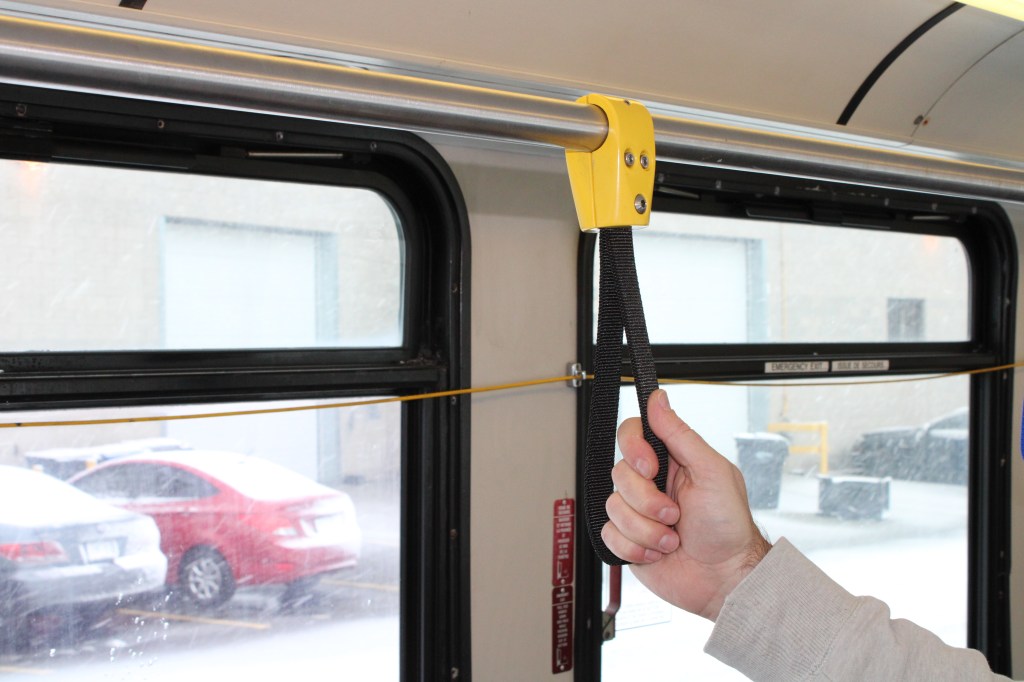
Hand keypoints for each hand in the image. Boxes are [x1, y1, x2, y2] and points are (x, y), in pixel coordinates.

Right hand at [601, 389, 770, 620]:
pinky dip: (636, 548)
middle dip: (648, 501)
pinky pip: (610, 535)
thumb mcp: (712, 472)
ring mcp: (638, 512)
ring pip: (613, 508)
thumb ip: (681, 435)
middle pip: (620, 473)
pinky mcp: (628, 539)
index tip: (651, 467)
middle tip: (675, 514)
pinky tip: (658, 552)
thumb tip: (659, 399)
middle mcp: (651, 483)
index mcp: (671, 461)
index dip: (634, 448)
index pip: (633, 434)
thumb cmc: (728, 527)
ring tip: (672, 539)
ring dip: (647, 530)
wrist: (725, 579)